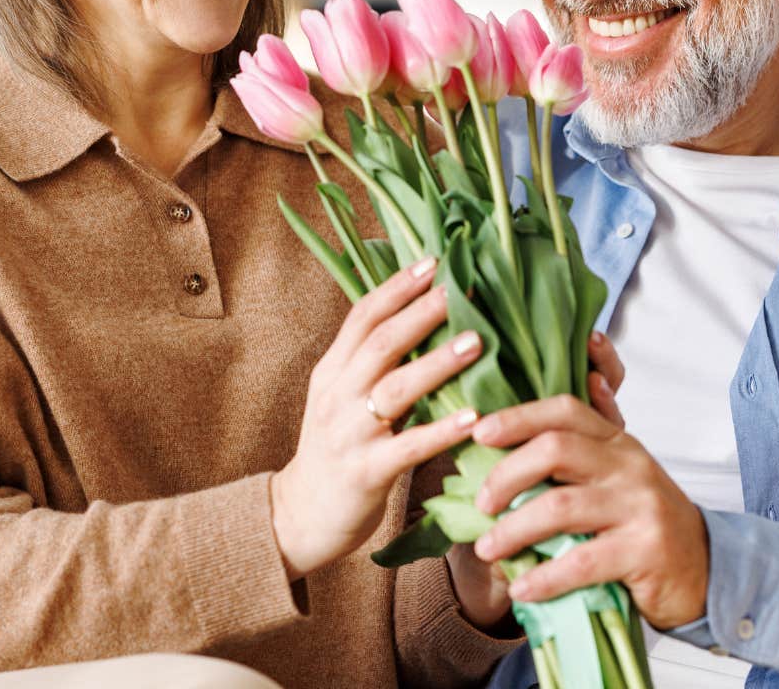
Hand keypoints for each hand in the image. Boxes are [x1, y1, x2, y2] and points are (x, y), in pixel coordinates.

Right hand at [271, 259, 482, 580]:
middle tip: (460, 290)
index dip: (396, 288)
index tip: (432, 261)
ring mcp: (348, 434)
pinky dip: (443, 429)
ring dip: (437, 363)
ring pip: (394, 390)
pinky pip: (408, 446)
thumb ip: (375, 365)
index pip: (362, 318)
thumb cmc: (336, 453)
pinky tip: (475, 417)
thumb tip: (427, 320)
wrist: (302, 517)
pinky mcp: (365, 472)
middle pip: (379, 344)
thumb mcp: (342, 399)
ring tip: (476, 342)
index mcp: (331, 372)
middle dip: (421, 313)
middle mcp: (336, 396)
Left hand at [445, 330, 629, 627]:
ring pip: (560, 506)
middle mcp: (630, 466)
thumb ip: (588, 441)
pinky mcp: (646, 550)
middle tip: (481, 503)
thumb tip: (576, 383)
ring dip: (513, 530)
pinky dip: (544, 577)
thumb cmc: (645, 521)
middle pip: (555, 449)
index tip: (478, 432)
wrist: (704, 570)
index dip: (518, 417)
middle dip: (506, 475)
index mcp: (618, 442)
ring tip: (487, 549)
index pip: (565, 411)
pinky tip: (521, 588)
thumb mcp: (620, 474)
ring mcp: (640, 506)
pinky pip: (581, 561)